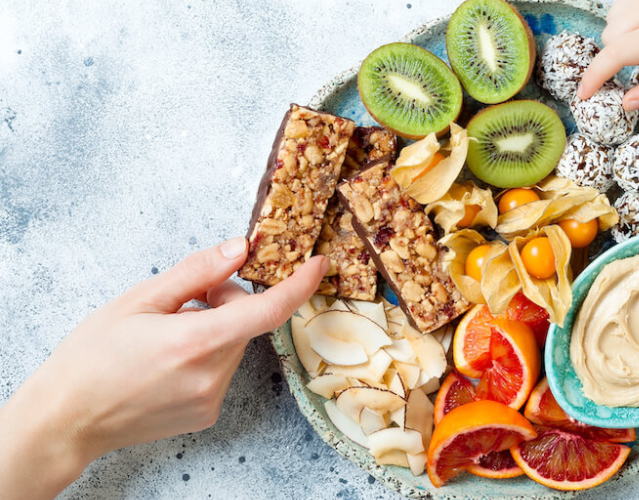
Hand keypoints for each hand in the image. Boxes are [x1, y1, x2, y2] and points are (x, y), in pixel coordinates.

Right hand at [0, 238, 327, 498]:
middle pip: (245, 323)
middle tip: (188, 298)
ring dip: (215, 330)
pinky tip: (169, 361)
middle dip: (227, 302)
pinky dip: (206, 356)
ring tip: (168, 335)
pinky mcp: (207, 414)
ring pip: (233, 346)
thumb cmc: (91, 357)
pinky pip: (222, 371)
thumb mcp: (139, 299)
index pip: (267, 310)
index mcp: (195, 342)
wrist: (66, 419)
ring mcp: (211, 399)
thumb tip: (239, 248)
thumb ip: (196, 272)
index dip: (299, 285)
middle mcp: (211, 375)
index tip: (317, 265)